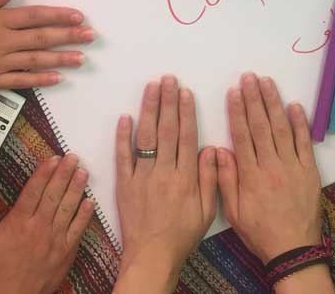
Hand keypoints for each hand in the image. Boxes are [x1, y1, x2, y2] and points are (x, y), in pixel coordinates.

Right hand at [0, 0, 91, 93]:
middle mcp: (1, 42)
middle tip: (90, 36)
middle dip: (69, 36)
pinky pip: (21, 82)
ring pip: (36, 61)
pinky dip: (40, 80)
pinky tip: (56, 78)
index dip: (59, 16)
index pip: (35, 16)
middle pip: (42, 39)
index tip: (78, 16)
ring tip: (81, 58)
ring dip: (61, 59)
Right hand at [0, 154, 94, 293]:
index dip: (44, 172)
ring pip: (68, 208)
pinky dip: (85, 214)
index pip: (33, 191)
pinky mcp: (66, 250)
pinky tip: (90, 200)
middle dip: (64, 173)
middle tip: (72, 157)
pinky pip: (78, 229)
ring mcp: (55, 239)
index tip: (52, 158)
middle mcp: (39, 227)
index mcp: (19, 223)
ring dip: (77, 188)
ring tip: (83, 171)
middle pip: (54, 194)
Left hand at [114, 76, 216, 291]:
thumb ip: (210, 178)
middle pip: (166, 130)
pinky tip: (125, 117)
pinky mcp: (124, 184)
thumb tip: (211, 148)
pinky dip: (122, 136)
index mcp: (185, 177)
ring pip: (145, 137)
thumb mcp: (207, 211)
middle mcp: (163, 171)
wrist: (152, 256)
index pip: (186, 136)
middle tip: (168, 79)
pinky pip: (122, 156)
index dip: (186, 111)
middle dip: (168, 101)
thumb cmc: (183, 236)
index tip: (185, 91)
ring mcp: (141, 176)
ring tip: (151, 87)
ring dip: (148, 109)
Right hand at [216, 73, 321, 262]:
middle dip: (254, 98)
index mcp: (251, 175)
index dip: (237, 111)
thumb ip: (225, 180)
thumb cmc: (260, 233)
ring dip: (273, 103)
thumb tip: (218, 151)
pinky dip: (300, 122)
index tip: (234, 91)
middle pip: (261, 125)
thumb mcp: (233, 212)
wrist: (294, 250)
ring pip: (282, 128)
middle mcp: (272, 165)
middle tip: (249, 77)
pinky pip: (305, 142)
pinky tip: (294, 105)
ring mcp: (293, 166)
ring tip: (267, 82)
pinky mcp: (310, 170)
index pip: (242, 135)